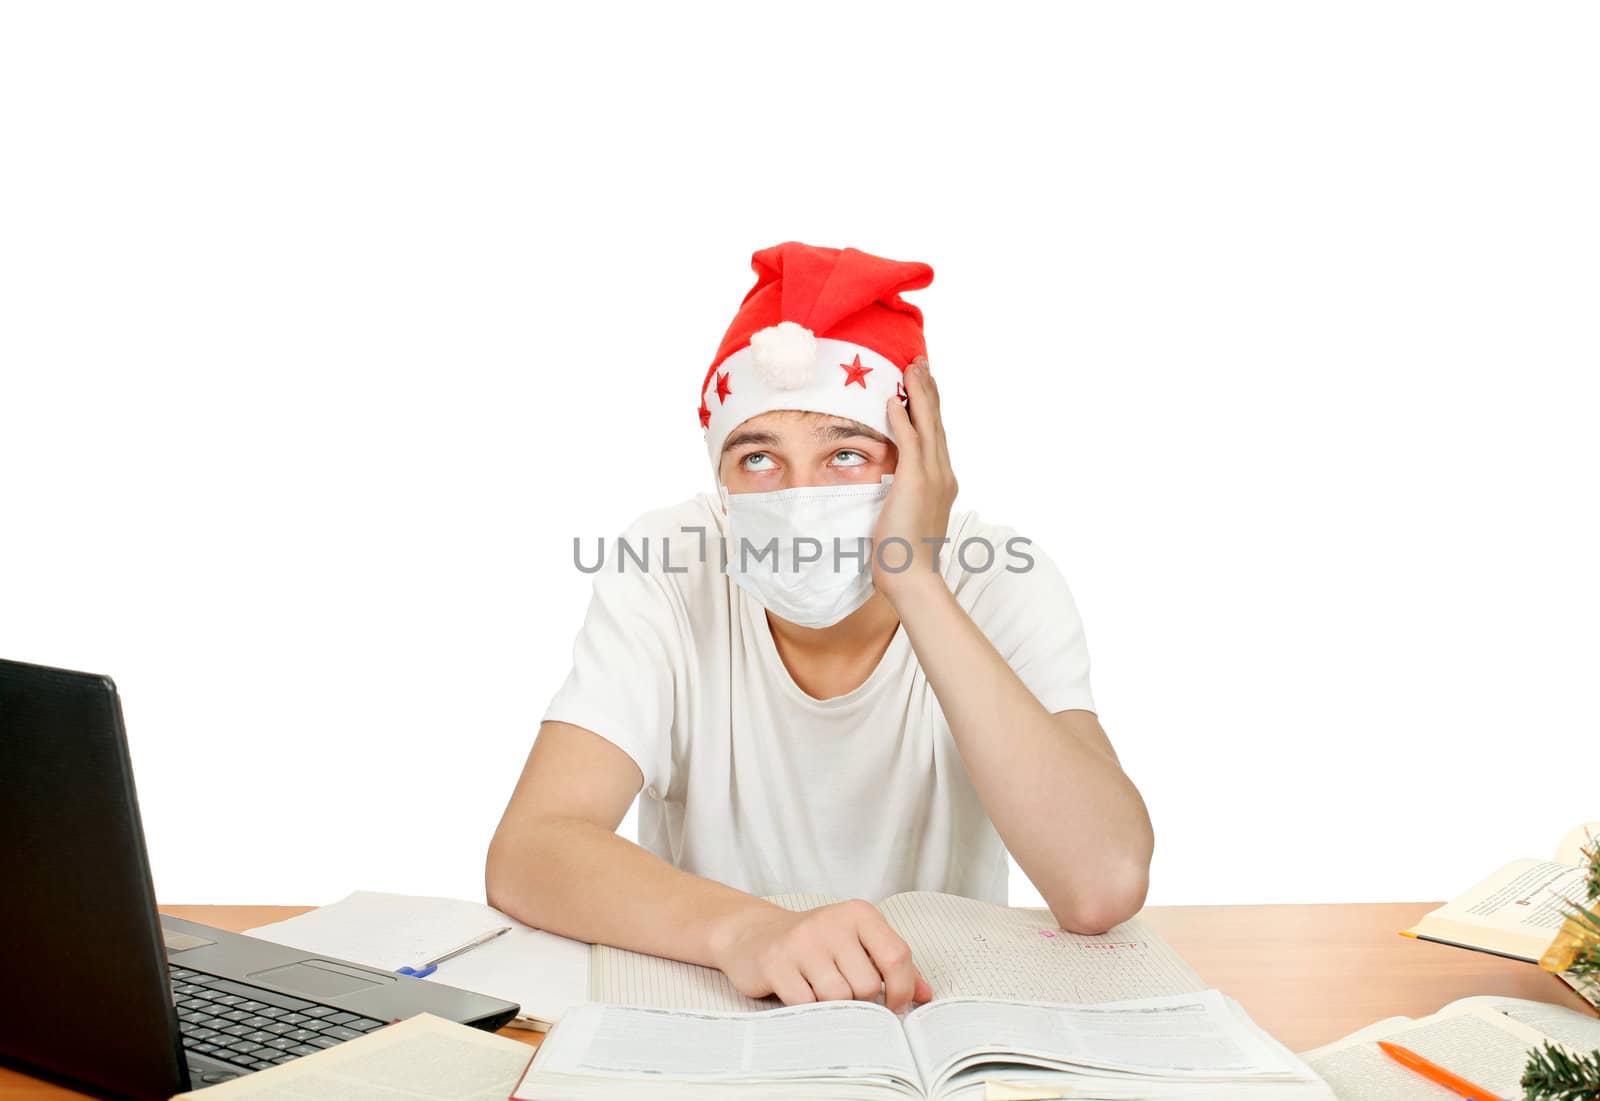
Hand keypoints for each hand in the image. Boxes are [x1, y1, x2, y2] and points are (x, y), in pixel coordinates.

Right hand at [708, 899, 934, 1012]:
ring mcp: (801, 941)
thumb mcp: (857, 944)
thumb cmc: (815, 945)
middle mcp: (831, 921)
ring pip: (838, 998)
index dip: (901, 989)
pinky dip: (809, 1010)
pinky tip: (801, 995)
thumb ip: (893, 967)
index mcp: (859, 913)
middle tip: (844, 995)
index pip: (896, 956)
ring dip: (833, 1007)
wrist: (755, 936)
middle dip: (860, 1001)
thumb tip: (925, 995)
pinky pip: (807, 1005)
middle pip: (866, 985)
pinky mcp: (776, 963)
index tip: (894, 1006)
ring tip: (820, 992)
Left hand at [875, 355, 957, 603]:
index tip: (924, 384)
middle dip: (929, 390)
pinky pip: (909, 441)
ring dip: (919, 394)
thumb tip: (895, 487)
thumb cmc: (905, 555)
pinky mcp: (916, 482)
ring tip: (912, 368)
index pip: (936, 435)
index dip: (930, 407)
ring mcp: (933, 477)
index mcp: (943, 481)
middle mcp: (944, 474)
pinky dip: (903, 419)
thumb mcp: (907, 516)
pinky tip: (894, 400)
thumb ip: (905, 495)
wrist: (913, 577)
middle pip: (937, 422)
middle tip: (921, 363)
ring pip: (928, 425)